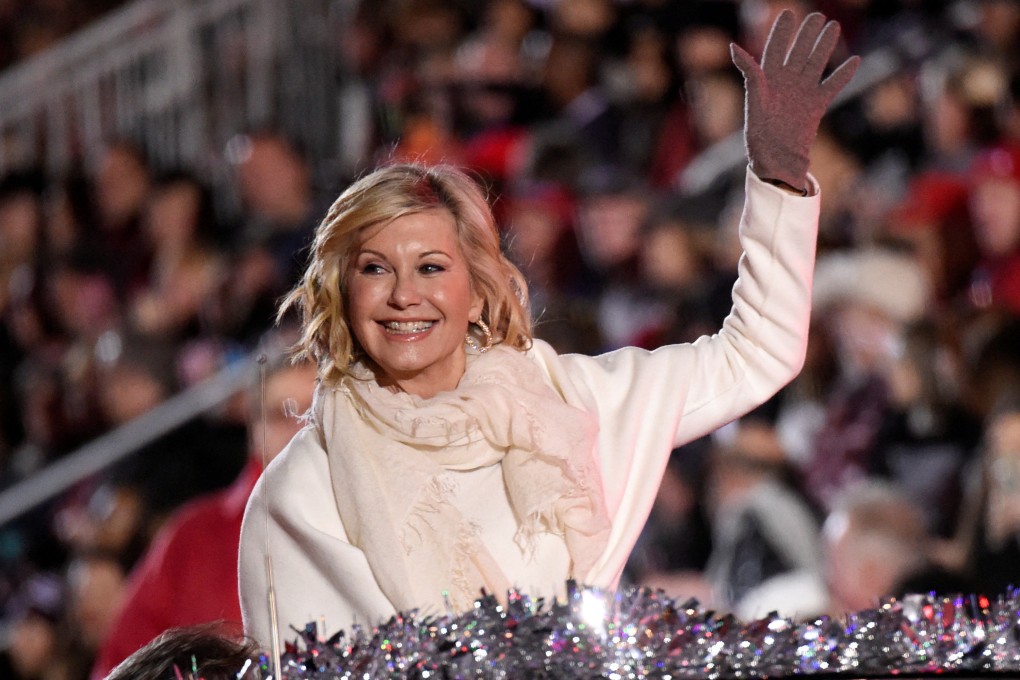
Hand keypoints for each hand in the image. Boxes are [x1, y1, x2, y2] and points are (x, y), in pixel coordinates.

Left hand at [731, 10, 859, 192]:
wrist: (776, 165)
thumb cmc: (759, 139)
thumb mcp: (753, 104)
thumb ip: (750, 75)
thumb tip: (733, 47)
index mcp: (766, 83)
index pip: (774, 50)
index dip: (781, 33)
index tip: (788, 13)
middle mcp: (784, 85)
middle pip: (797, 53)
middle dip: (806, 34)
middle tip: (816, 16)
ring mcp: (801, 95)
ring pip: (815, 64)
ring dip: (824, 46)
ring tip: (833, 27)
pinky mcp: (815, 107)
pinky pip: (831, 87)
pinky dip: (843, 75)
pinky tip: (855, 60)